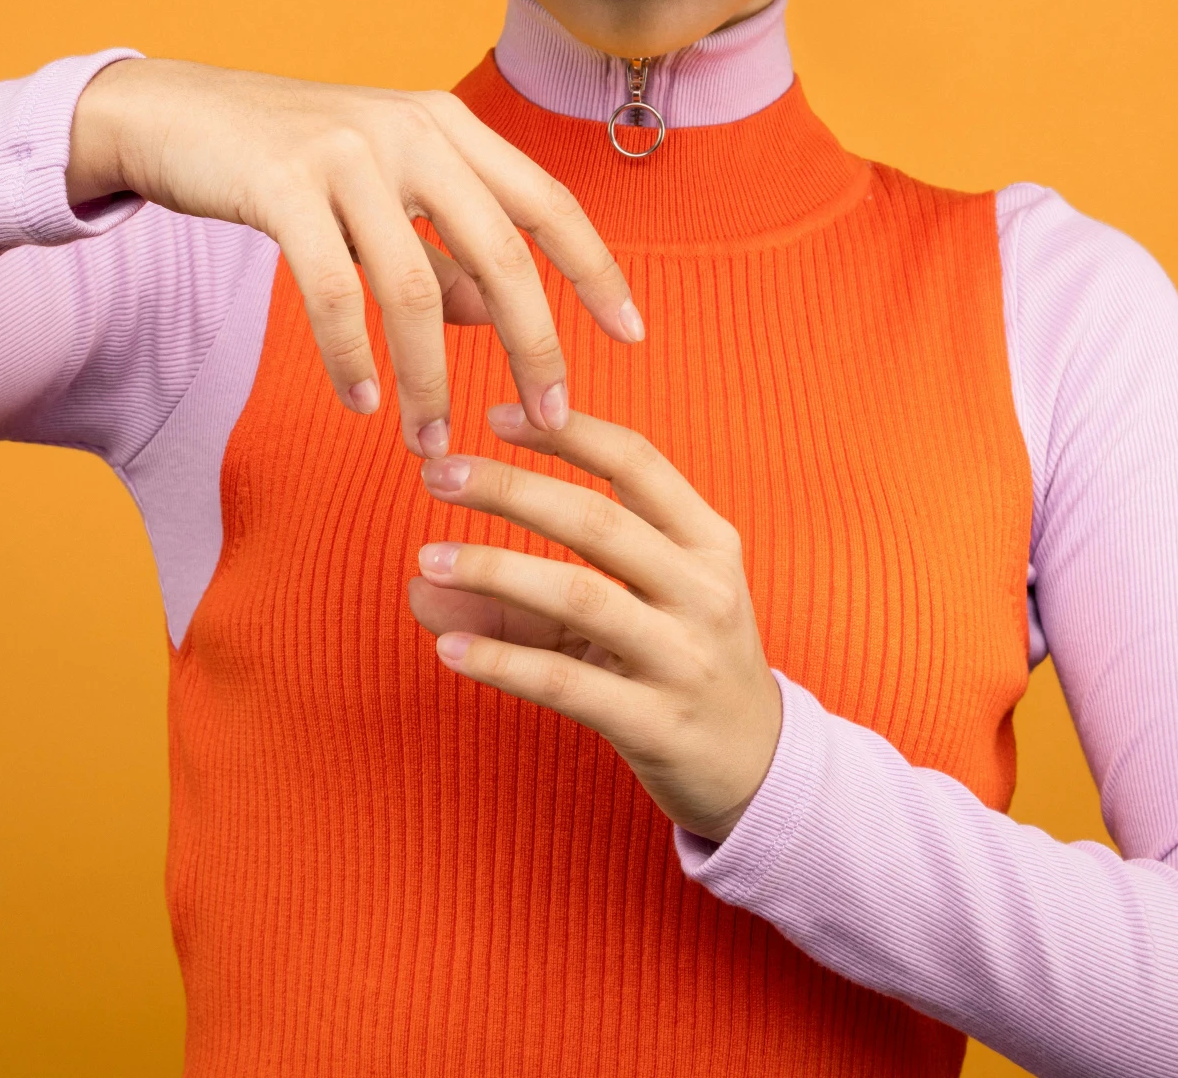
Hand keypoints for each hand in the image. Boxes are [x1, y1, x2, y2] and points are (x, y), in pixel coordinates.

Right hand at [68, 58, 641, 454]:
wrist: (175, 113)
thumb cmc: (288, 160)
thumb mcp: (381, 191)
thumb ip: (439, 245)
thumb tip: (490, 316)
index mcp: (449, 124)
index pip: (547, 201)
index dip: (595, 270)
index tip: (633, 335)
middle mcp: (414, 128)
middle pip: (502, 250)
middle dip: (534, 344)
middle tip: (553, 419)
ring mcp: (349, 152)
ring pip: (417, 287)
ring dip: (431, 377)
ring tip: (434, 441)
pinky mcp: (285, 184)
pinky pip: (336, 293)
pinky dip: (353, 358)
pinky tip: (360, 400)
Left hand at [409, 408, 782, 841]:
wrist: (756, 762)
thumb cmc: (681, 660)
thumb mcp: (634, 608)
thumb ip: (530, 593)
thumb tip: (421, 579)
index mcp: (706, 540)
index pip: (635, 461)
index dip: (566, 433)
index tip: (493, 415)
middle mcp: (702, 589)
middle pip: (598, 520)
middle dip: (511, 489)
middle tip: (438, 475)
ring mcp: (683, 657)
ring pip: (580, 596)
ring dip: (496, 571)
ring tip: (428, 561)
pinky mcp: (656, 723)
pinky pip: (567, 683)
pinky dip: (503, 662)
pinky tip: (450, 647)